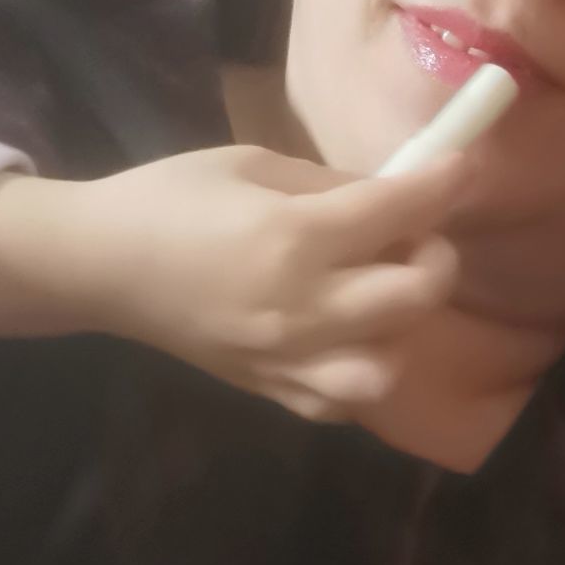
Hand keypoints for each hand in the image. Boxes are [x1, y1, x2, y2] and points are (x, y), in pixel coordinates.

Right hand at [0, 146, 464, 420]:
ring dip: (398, 323)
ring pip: (389, 364)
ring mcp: (287, 359)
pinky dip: (360, 368)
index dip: (445, 182)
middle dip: (435, 255)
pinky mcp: (270, 391)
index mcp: (292, 236)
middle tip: (415, 232)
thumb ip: (327, 183)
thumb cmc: (169, 197)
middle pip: (415, 295)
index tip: (465, 164)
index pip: (399, 210)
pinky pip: (344, 400)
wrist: (99, 267)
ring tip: (375, 290)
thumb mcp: (250, 164)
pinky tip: (344, 333)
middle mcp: (301, 306)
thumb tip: (391, 193)